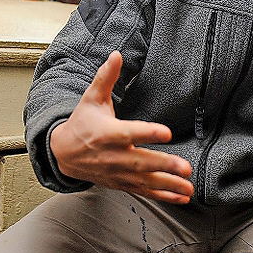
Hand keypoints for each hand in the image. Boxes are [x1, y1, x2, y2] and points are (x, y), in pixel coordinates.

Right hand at [49, 51, 193, 203]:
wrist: (63, 154)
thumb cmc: (82, 123)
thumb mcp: (91, 98)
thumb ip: (106, 78)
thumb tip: (117, 54)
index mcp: (107, 132)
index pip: (129, 132)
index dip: (147, 132)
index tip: (166, 132)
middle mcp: (113, 155)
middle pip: (140, 161)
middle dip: (163, 165)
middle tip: (185, 167)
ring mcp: (117, 172)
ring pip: (144, 180)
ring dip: (168, 186)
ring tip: (189, 188)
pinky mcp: (121, 183)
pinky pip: (143, 191)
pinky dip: (163, 196)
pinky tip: (182, 198)